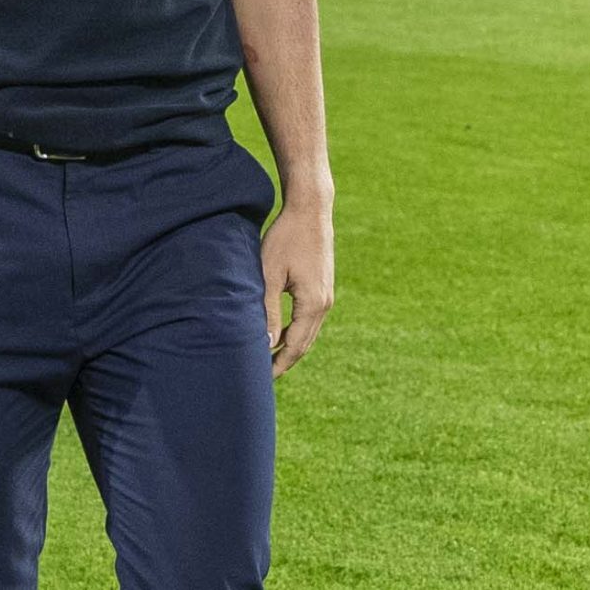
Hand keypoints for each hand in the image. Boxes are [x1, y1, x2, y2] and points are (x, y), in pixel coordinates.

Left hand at [260, 201, 333, 377]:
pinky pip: (310, 319)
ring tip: (269, 359)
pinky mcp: (324, 287)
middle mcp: (325, 304)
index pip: (295, 347)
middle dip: (285, 361)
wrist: (311, 210)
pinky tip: (280, 332)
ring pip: (309, 333)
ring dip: (291, 347)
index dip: (278, 365)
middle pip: (305, 344)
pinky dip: (296, 331)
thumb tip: (266, 345)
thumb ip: (267, 311)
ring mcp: (327, 296)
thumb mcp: (269, 274)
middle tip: (263, 377)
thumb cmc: (285, 238)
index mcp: (313, 304)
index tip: (262, 379)